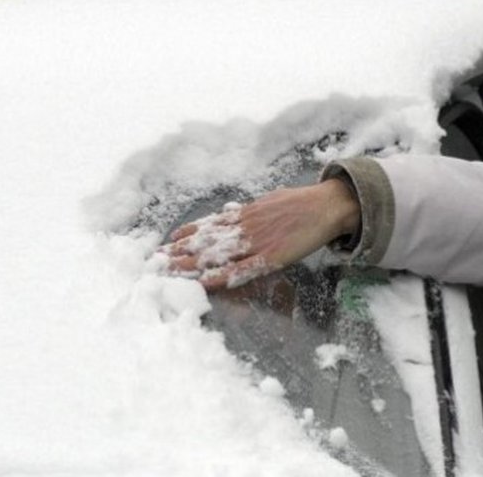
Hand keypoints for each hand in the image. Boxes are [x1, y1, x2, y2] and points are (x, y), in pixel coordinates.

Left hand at [161, 179, 359, 290]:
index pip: (209, 225)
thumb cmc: (301, 203)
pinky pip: (242, 269)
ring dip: (192, 264)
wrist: (326, 205)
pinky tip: (206, 281)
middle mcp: (245, 226)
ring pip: (217, 255)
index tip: (167, 241)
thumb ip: (251, 210)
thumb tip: (235, 211)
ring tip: (170, 271)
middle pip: (206, 241)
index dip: (187, 234)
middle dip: (180, 251)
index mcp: (246, 213)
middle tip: (156, 260)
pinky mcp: (271, 257)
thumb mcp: (270, 200)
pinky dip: (223, 276)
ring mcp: (256, 242)